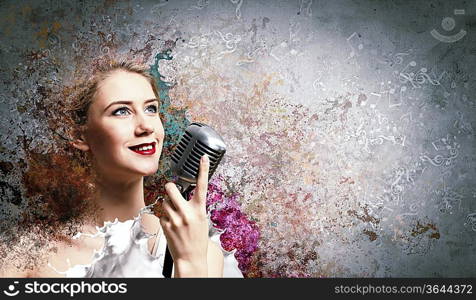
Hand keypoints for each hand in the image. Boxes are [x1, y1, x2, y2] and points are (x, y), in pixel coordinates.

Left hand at [160, 154, 209, 276]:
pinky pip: (161, 214)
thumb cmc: (197, 239)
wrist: (191, 258)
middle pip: (171, 188)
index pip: (202, 185)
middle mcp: (187, 212)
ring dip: (167, 205)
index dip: (203, 170)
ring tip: (175, 216)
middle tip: (172, 191)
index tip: (203, 158)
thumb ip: (195, 207)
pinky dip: (164, 217)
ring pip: (164, 201)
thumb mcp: (202, 220)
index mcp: (199, 210)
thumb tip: (185, 196)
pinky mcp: (165, 225)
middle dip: (170, 187)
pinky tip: (171, 225)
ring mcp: (175, 219)